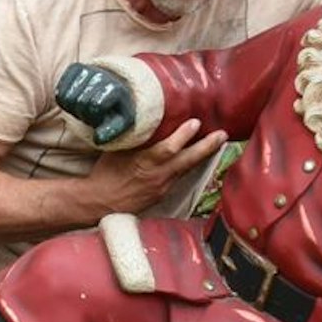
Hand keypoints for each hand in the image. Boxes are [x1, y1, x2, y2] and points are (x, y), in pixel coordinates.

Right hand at [55, 63, 136, 144]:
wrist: (114, 87)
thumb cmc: (117, 108)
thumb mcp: (121, 122)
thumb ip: (111, 131)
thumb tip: (98, 139)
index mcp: (116, 88)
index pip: (96, 106)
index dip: (95, 118)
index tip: (102, 118)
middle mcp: (102, 74)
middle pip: (80, 103)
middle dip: (84, 114)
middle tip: (93, 114)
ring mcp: (87, 69)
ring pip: (68, 98)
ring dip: (74, 108)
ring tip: (86, 106)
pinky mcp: (75, 68)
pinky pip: (60, 93)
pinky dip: (65, 101)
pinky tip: (77, 99)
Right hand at [82, 118, 226, 214]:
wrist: (98, 203)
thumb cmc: (105, 173)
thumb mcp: (116, 151)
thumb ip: (134, 138)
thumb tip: (144, 118)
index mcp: (144, 163)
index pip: (167, 149)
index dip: (183, 136)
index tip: (195, 122)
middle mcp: (157, 176)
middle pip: (187, 161)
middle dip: (206, 147)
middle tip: (222, 135)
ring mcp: (162, 187)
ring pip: (185, 169)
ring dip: (201, 156)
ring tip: (216, 142)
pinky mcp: (162, 195)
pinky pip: (177, 177)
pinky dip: (186, 167)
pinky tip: (192, 159)